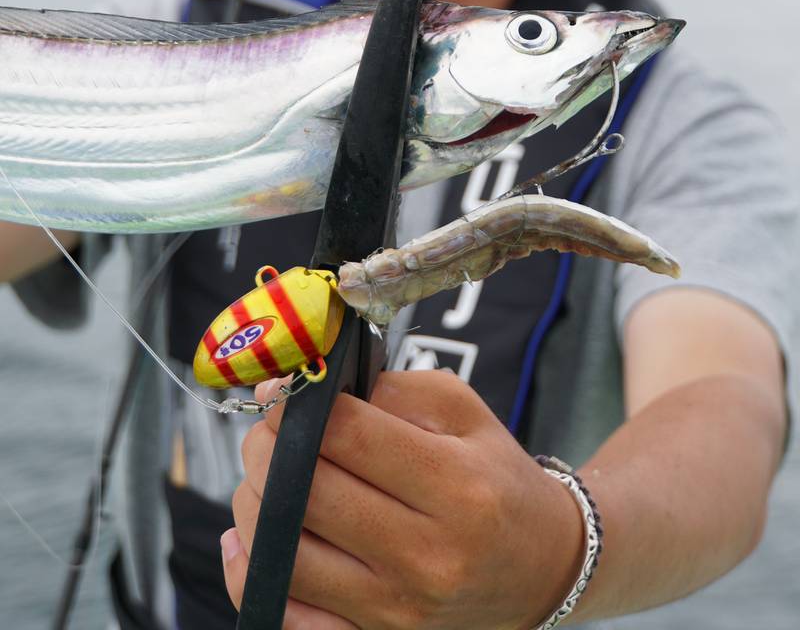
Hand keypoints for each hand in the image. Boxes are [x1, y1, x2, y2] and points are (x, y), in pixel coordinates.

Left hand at [221, 369, 582, 628]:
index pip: (349, 435)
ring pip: (287, 556)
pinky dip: (250, 575)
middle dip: (268, 451)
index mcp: (456, 485)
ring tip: (265, 478)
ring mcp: (399, 610)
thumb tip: (301, 387)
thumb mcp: (461, 410)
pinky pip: (289, 620)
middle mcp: (429, 555)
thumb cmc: (493, 476)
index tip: (287, 396)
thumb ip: (386, 387)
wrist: (540, 566)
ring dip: (253, 504)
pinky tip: (248, 540)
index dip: (300, 408)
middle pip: (311, 494)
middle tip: (269, 433)